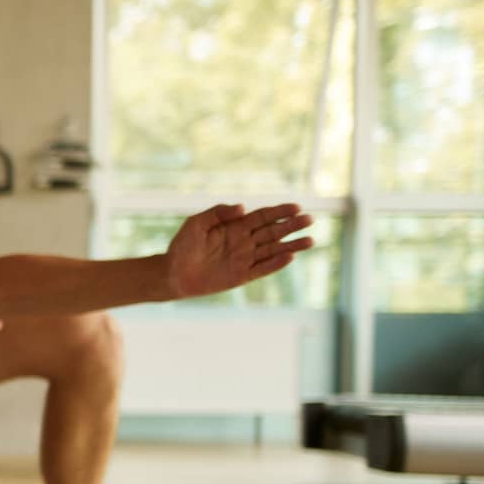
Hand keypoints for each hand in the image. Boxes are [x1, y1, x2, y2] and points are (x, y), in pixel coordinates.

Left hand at [165, 203, 315, 299]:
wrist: (173, 272)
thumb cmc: (183, 245)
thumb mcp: (196, 223)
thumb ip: (218, 213)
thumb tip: (242, 207)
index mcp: (236, 226)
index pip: (263, 216)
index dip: (279, 212)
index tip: (296, 207)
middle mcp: (244, 241)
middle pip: (273, 231)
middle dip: (292, 225)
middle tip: (310, 220)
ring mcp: (245, 259)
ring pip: (273, 250)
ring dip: (292, 245)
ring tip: (311, 240)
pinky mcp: (242, 276)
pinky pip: (262, 269)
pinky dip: (275, 264)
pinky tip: (290, 257)